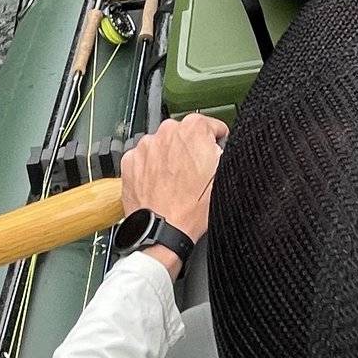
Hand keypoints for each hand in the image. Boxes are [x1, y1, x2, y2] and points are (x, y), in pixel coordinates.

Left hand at [119, 116, 227, 276]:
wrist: (163, 231)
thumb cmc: (193, 209)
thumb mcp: (226, 175)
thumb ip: (227, 150)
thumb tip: (224, 143)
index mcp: (194, 128)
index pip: (212, 126)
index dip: (216, 143)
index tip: (214, 156)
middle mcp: (167, 131)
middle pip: (185, 134)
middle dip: (191, 150)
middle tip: (195, 175)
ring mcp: (145, 146)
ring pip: (164, 146)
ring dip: (170, 158)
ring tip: (177, 183)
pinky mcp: (130, 162)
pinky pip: (145, 158)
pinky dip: (151, 168)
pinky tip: (161, 185)